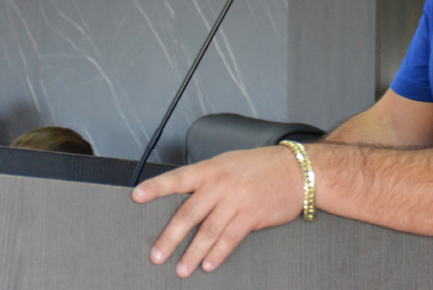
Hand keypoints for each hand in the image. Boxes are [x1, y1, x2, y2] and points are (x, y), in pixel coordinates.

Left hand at [131, 145, 304, 276]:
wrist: (296, 171)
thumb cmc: (261, 166)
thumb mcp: (228, 163)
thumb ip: (208, 180)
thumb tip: (185, 197)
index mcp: (211, 169)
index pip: (177, 178)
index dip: (156, 187)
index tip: (136, 195)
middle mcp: (220, 184)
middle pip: (189, 213)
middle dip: (170, 237)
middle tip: (157, 255)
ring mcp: (236, 201)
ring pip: (208, 231)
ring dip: (193, 253)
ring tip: (182, 269)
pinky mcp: (251, 216)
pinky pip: (230, 238)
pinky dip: (217, 254)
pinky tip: (208, 264)